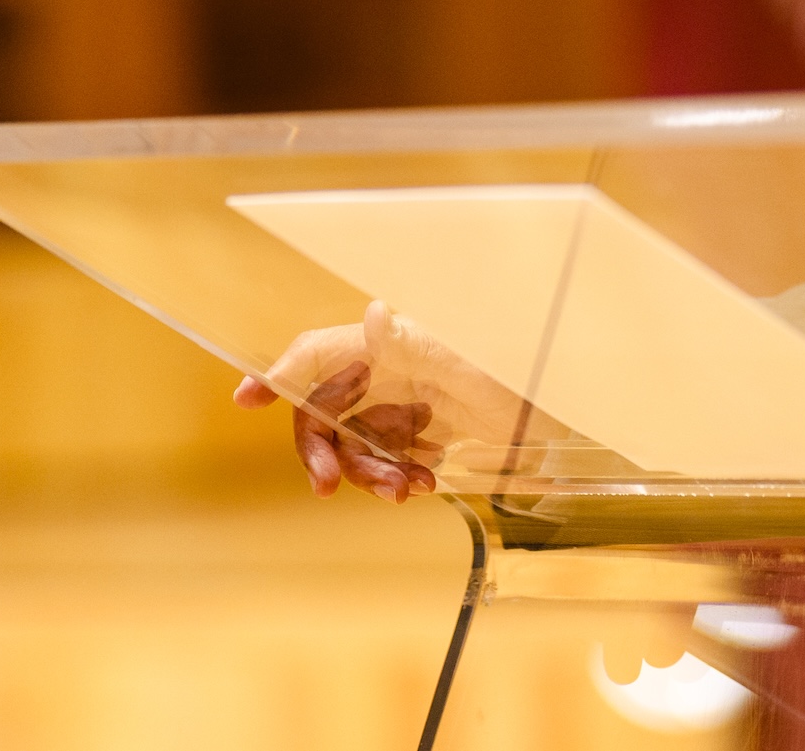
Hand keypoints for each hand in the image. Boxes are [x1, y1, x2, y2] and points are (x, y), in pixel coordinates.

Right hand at [233, 300, 524, 502]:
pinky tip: (422, 483)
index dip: (279, 373)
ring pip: (353, 447)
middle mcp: (386, 374)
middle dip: (320, 452)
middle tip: (326, 487)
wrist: (558, 412)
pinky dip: (395, 479)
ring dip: (368, 475)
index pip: (318, 353)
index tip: (246, 400)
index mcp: (387, 346)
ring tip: (405, 488)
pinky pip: (385, 462)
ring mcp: (400, 406)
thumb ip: (417, 342)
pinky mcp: (420, 435)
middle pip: (323, 413)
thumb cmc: (517, 371)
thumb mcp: (468, 358)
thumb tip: (376, 315)